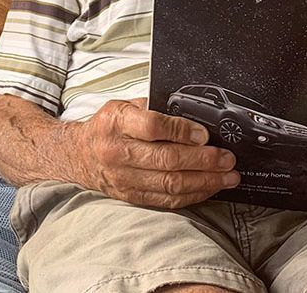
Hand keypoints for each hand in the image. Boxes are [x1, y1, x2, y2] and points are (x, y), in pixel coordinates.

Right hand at [72, 98, 239, 208]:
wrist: (79, 155)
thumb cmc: (108, 126)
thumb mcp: (125, 106)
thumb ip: (154, 109)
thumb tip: (194, 119)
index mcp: (116, 122)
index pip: (153, 127)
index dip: (182, 131)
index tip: (205, 134)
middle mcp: (117, 151)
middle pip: (167, 160)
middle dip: (204, 161)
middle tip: (227, 159)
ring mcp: (123, 178)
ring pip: (170, 184)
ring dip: (204, 182)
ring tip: (227, 177)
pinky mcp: (130, 196)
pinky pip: (166, 200)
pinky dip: (191, 195)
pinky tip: (208, 188)